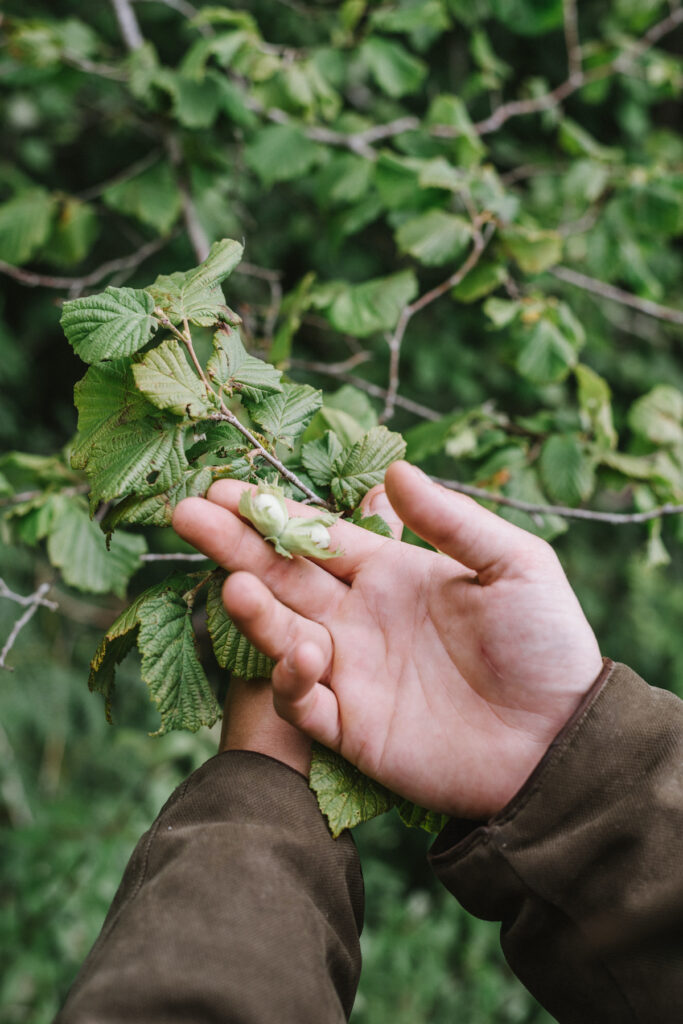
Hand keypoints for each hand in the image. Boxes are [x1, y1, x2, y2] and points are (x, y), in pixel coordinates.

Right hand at [173, 462, 601, 818]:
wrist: (561, 739)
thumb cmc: (546, 644)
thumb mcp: (514, 565)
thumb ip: (453, 520)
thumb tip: (397, 471)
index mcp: (391, 574)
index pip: (317, 536)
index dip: (270, 512)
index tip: (222, 488)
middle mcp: (360, 617)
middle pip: (283, 575)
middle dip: (234, 545)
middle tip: (187, 513)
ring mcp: (352, 671)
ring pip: (283, 633)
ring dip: (253, 610)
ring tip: (236, 585)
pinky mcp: (353, 727)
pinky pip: (303, 701)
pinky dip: (291, 679)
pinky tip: (302, 655)